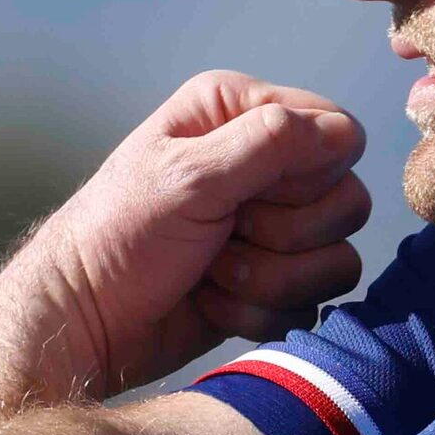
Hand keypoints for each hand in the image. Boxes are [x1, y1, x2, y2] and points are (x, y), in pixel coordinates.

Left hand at [0, 71, 366, 434]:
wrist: (86, 320)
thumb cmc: (118, 236)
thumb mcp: (188, 177)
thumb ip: (269, 144)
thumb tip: (345, 132)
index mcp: (240, 114)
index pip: (339, 135)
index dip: (309, 174)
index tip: (251, 194)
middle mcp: (264, 164)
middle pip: (347, 201)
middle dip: (285, 235)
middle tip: (224, 237)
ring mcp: (273, 228)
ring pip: (336, 260)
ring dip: (270, 279)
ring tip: (211, 274)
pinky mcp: (274, 283)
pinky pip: (312, 303)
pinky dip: (259, 311)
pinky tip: (211, 301)